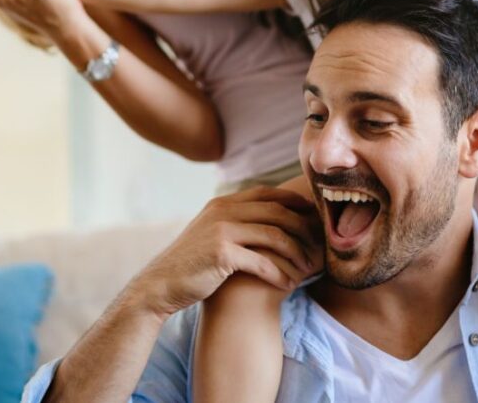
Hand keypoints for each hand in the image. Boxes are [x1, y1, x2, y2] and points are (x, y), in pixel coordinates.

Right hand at [132, 187, 322, 318]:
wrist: (161, 284)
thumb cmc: (191, 263)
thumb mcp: (210, 232)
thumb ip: (233, 221)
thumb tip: (265, 218)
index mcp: (222, 203)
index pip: (267, 193)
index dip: (293, 201)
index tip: (311, 215)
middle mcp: (223, 210)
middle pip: (277, 212)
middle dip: (302, 229)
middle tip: (317, 247)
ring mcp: (222, 230)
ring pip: (274, 236)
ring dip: (296, 254)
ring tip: (307, 269)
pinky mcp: (221, 253)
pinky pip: (262, 261)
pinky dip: (279, 273)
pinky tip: (288, 284)